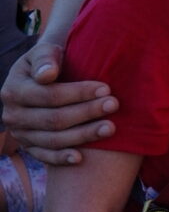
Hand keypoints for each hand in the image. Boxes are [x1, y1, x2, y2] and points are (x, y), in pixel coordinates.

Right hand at [1, 42, 117, 165]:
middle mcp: (12, 115)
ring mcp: (20, 133)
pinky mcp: (28, 147)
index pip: (50, 95)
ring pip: (53, 140)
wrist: (42, 78)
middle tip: (114, 105)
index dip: (78, 93)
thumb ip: (45, 59)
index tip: (106, 88)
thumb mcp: (44, 53)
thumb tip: (46, 75)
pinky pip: (45, 156)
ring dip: (83, 136)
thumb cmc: (48, 62)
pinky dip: (61, 158)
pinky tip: (80, 158)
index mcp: (13, 90)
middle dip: (86, 113)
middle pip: (54, 119)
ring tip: (110, 128)